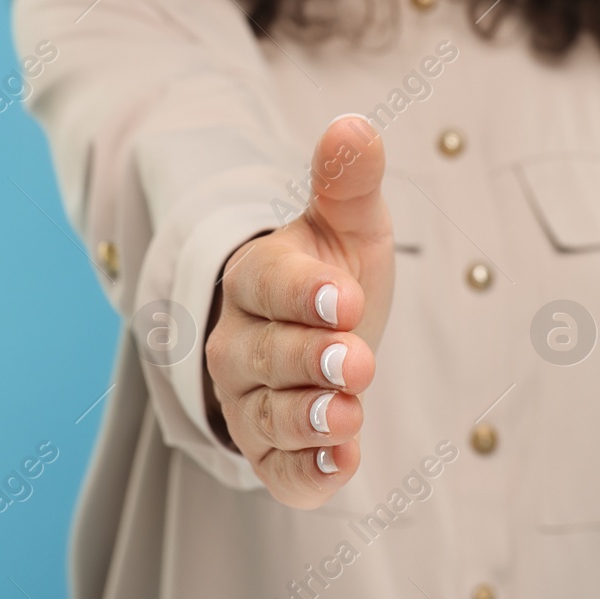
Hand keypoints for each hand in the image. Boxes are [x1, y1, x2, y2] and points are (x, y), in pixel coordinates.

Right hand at [204, 114, 394, 507]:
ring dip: (308, 419)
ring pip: (267, 415)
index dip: (303, 293)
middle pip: (264, 355)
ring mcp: (250, 401)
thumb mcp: (347, 225)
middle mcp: (240, 343)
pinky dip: (306, 473)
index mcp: (256, 278)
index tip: (343, 296)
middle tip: (359, 361)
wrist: (319, 336)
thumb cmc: (332, 272)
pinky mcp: (270, 451)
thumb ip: (348, 183)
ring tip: (351, 414)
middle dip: (309, 360)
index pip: (268, 284)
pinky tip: (342, 464)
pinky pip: (279, 469)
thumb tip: (355, 125)